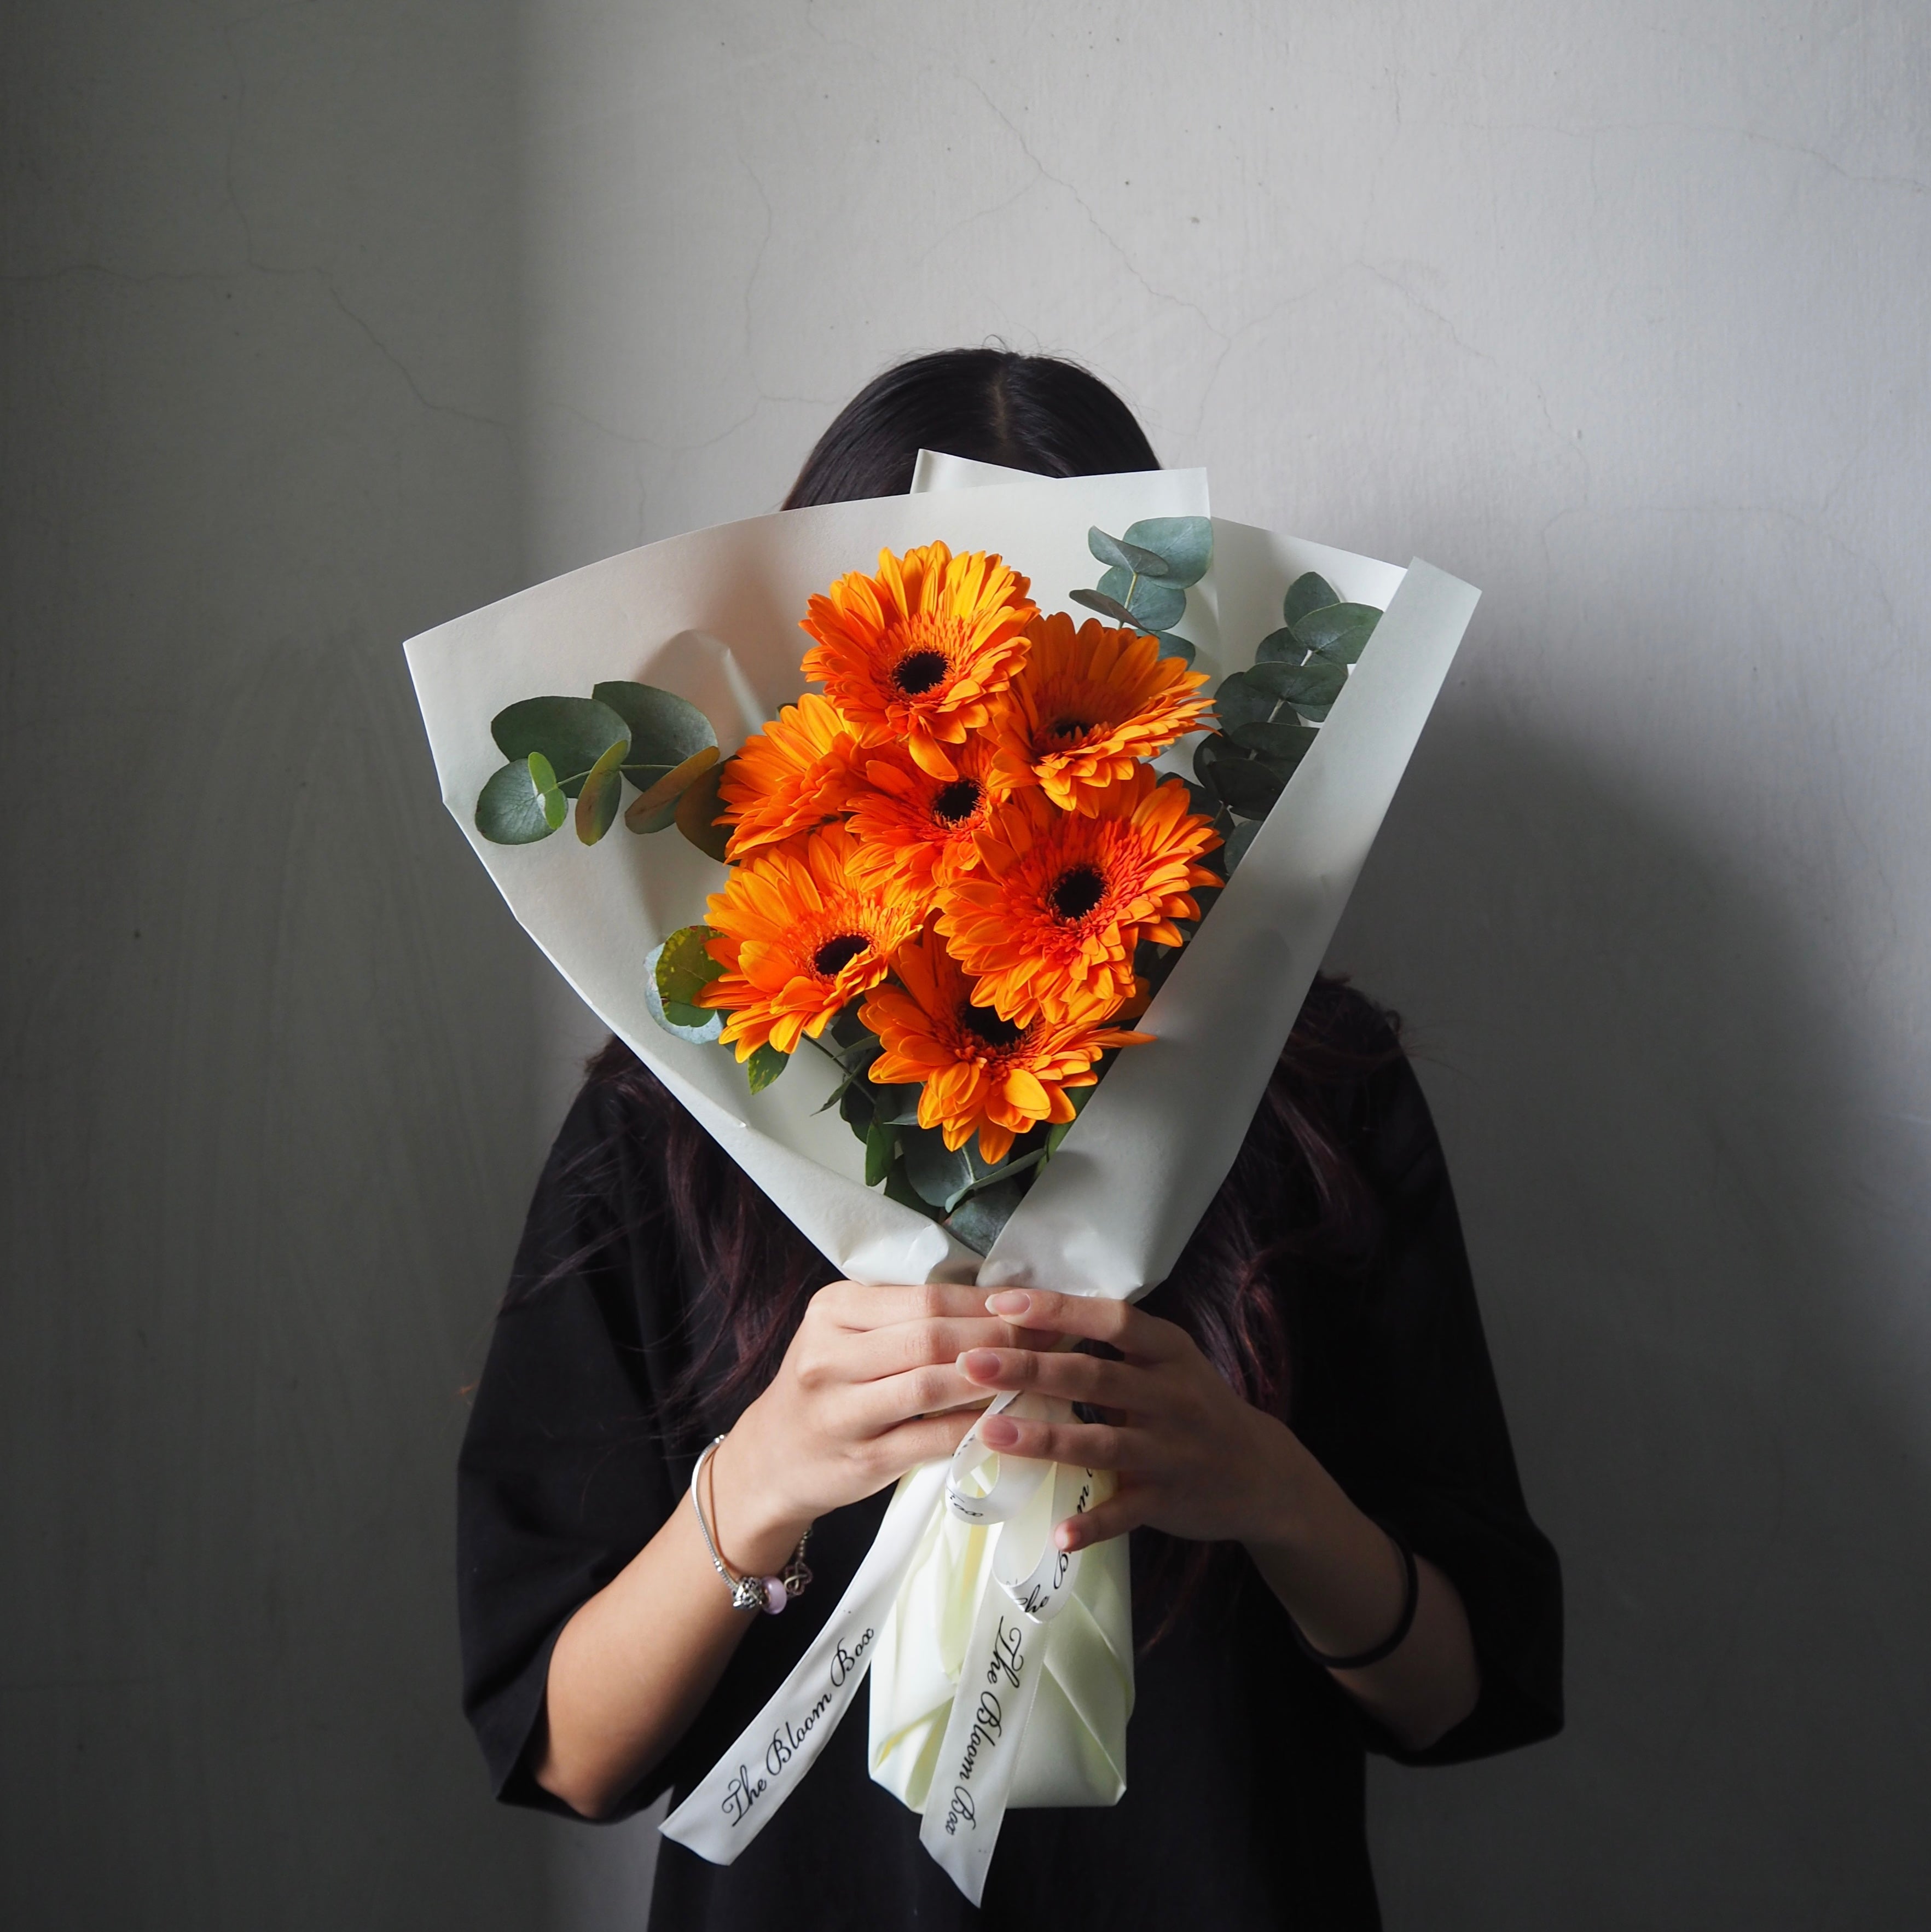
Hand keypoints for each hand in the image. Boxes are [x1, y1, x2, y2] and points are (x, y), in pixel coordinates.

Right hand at [708, 1282, 1050, 1574]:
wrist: (770, 1461)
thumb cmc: (826, 1388)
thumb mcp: (847, 1335)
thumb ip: (905, 1316)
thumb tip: (1001, 1300)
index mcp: (832, 1309)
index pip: (926, 1297)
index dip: (988, 1302)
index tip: (1038, 1304)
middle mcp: (829, 1356)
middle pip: (932, 1337)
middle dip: (1001, 1335)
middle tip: (1055, 1335)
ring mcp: (841, 1411)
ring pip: (932, 1385)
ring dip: (994, 1377)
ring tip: (1041, 1371)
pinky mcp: (861, 1460)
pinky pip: (930, 1438)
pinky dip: (974, 1426)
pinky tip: (1010, 1418)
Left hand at [958, 1288, 1304, 1554]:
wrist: (1261, 1474)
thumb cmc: (1195, 1406)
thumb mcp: (1168, 1364)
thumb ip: (1113, 1348)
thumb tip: (1029, 1319)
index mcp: (1169, 1352)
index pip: (1112, 1321)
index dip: (1059, 1311)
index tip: (1002, 1303)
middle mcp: (1172, 1397)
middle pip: (1094, 1378)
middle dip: (1029, 1368)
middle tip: (971, 1363)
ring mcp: (1170, 1452)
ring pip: (1101, 1444)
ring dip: (1044, 1439)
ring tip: (990, 1432)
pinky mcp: (1168, 1501)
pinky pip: (1125, 1513)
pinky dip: (1092, 1525)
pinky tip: (1058, 1533)